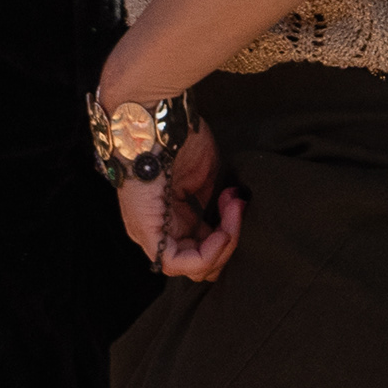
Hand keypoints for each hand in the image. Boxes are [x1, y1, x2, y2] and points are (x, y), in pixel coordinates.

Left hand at [114, 120, 241, 283]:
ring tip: (234, 209)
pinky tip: (224, 229)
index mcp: (169, 219)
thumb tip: (229, 214)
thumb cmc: (175, 138)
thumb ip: (212, 201)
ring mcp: (150, 235)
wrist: (153, 120)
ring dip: (224, 243)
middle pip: (200, 263)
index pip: (202, 248)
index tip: (238, 204)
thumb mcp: (202, 175)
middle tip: (239, 207)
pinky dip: (210, 251)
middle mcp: (158, 232)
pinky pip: (181, 263)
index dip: (228, 234)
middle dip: (229, 242)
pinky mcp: (148, 234)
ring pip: (193, 267)